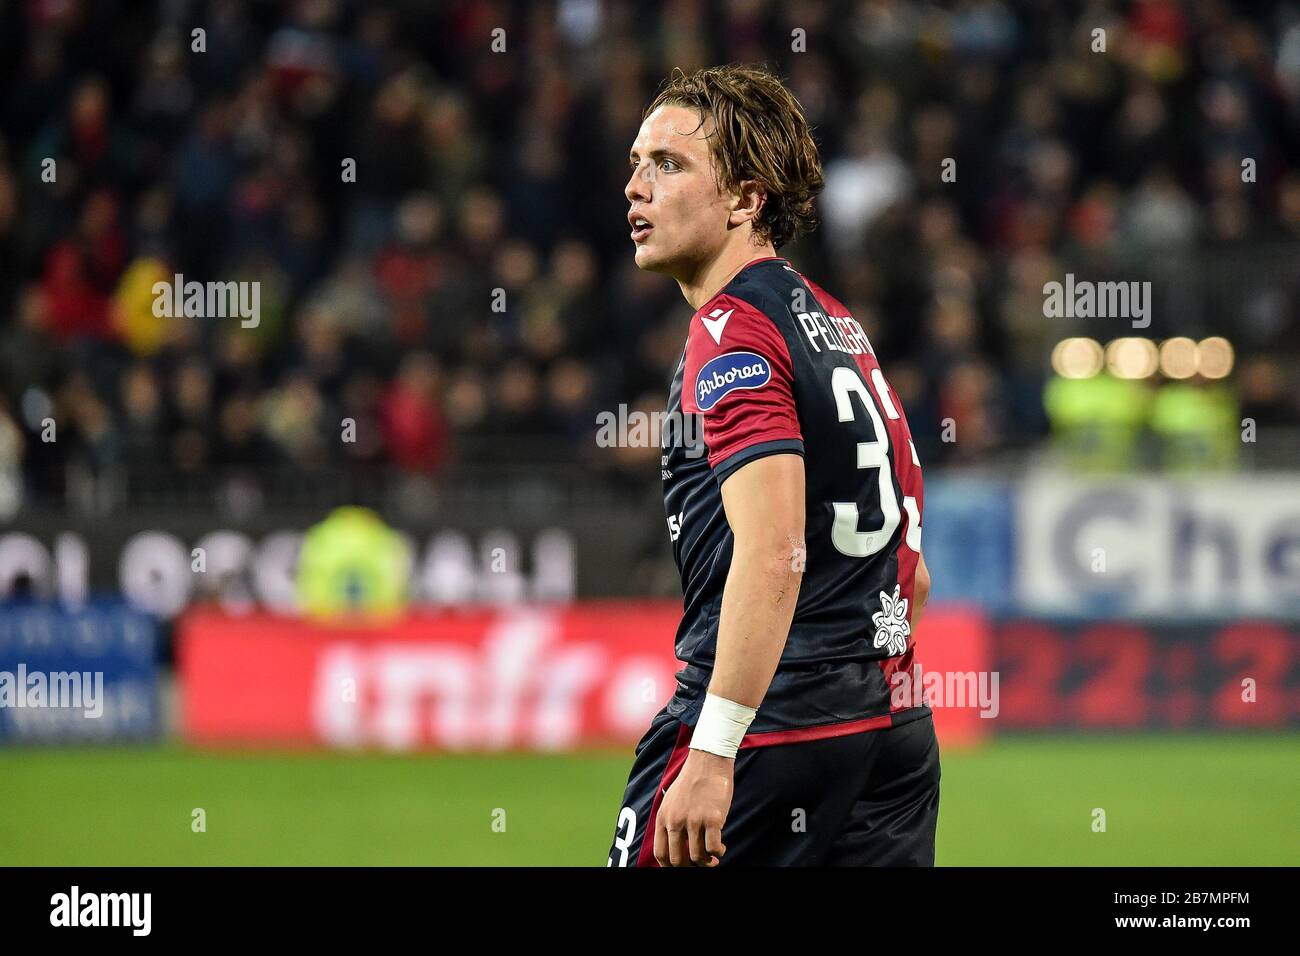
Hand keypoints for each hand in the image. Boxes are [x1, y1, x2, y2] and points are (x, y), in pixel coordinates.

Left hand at [654, 749, 733, 866]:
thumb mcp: (671, 801)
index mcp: (663, 817)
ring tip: (713, 857)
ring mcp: (694, 820)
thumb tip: (675, 847)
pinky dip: (718, 852)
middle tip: (700, 863)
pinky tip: (721, 848)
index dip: (670, 866)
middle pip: (678, 860)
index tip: (682, 867)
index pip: (661, 853)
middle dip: (689, 866)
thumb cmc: (692, 782)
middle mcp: (676, 821)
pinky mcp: (713, 818)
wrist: (708, 761)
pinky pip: (714, 848)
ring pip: (698, 857)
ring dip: (707, 862)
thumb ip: (670, 821)